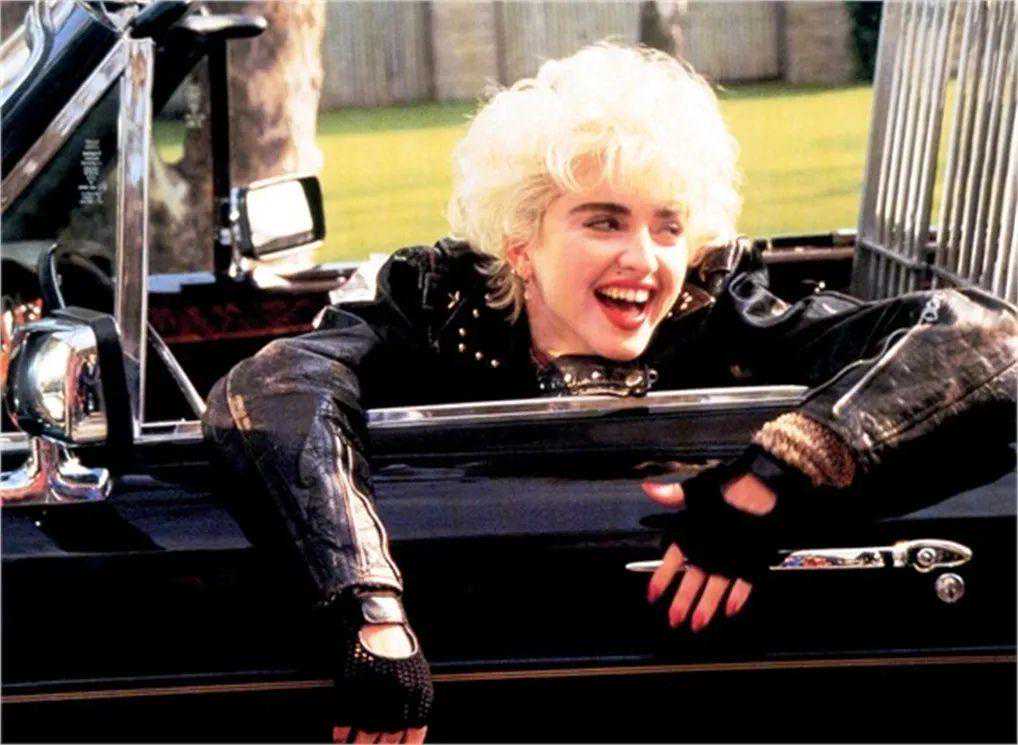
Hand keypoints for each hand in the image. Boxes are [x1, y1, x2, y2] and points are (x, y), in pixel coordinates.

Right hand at [332, 623, 428, 743]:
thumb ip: (413, 700)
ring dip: (358, 744)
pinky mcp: (352, 686)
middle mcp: (397, 695)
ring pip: (366, 733)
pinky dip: (342, 732)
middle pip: (387, 737)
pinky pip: (346, 718)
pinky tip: (340, 737)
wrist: (374, 618)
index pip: (412, 733)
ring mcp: (374, 691)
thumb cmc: (394, 645)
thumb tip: (410, 733)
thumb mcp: (414, 670)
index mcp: (417, 692)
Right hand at [642, 472, 776, 631]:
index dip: (663, 577)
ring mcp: (732, 557)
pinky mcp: (753, 561)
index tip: (652, 595)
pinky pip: (744, 582)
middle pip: (693, 579)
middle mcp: (712, 549)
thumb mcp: (704, 488)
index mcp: (696, 532)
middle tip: (674, 620)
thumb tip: (648, 488)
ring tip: (697, 624)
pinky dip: (738, 596)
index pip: (674, 559)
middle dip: (683, 600)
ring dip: (707, 604)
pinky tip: (729, 610)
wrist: (774, 492)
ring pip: (716, 585)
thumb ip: (677, 494)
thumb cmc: (737, 487)